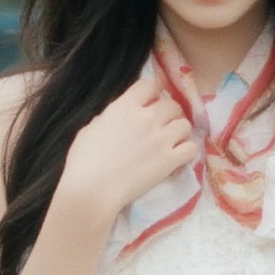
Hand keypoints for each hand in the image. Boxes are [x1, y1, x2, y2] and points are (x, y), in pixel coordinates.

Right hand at [57, 77, 197, 228]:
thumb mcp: (90, 129)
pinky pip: (191, 148)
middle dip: (170, 113)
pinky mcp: (169, 161)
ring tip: (172, 141)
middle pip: (172, 105)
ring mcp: (161, 139)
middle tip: (164, 125)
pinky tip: (178, 156)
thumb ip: (108, 119)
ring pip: (185, 124)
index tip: (152, 100)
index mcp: (125, 107)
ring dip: (180, 131)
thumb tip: (115, 120)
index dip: (154, 91)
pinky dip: (187, 150)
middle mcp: (147, 118)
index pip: (150, 84)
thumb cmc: (84, 161)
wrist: (93, 189)